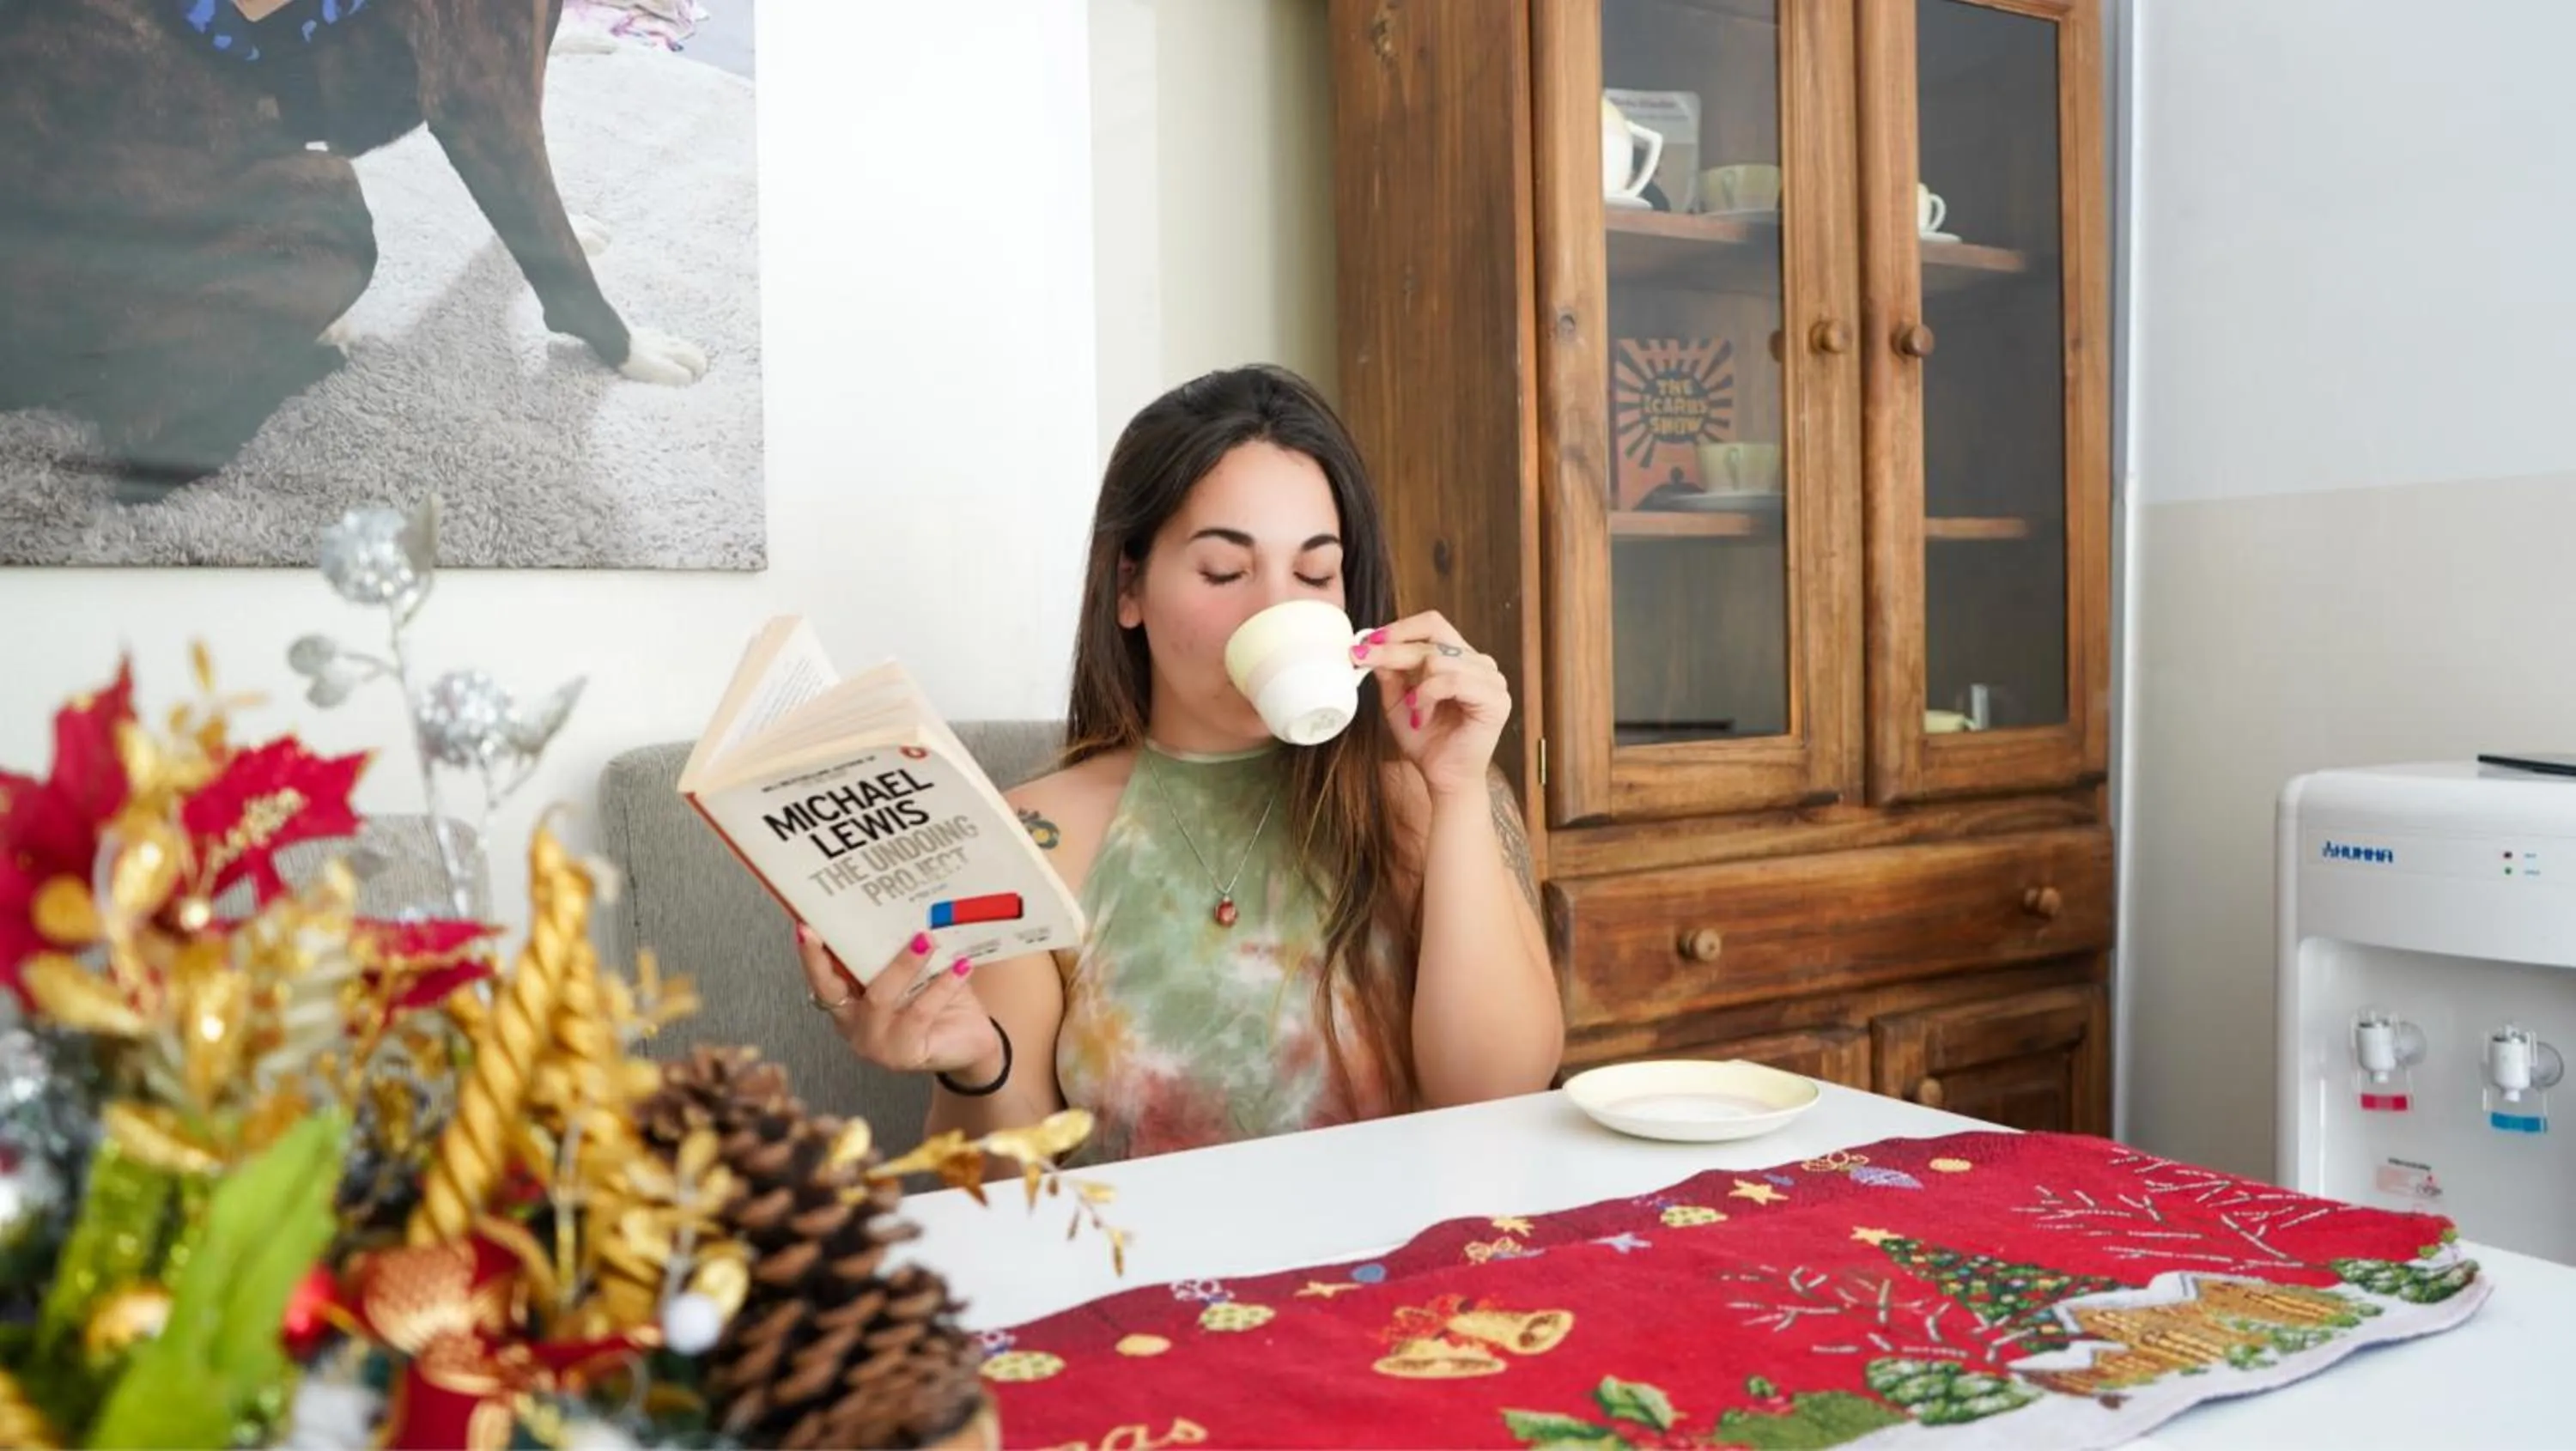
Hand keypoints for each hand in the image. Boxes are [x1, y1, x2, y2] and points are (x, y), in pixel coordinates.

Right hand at [794, 924, 1001, 1079]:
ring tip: (926, 939)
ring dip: (904, 963)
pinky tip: (960, 967)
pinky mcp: (905, 1054)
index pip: (821, 978)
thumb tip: (894, 906)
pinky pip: (919, 1013)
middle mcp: (855, 1026)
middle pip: (834, 989)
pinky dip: (941, 986)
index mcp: (849, 1003)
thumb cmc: (938, 1001)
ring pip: (880, 997)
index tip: (804, 927)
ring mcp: (876, 1044)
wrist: (972, 1040)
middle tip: (852, 919)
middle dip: (840, 954)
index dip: (810, 955)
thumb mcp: (914, 972)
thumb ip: (895, 952)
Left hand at [1351, 610, 1510, 800]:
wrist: (1443, 778)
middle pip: (1433, 639)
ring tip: (1411, 710)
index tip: (1367, 641)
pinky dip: (1428, 696)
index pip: (1432, 625)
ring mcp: (1492, 680)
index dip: (1399, 629)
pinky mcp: (1496, 699)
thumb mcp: (1397, 701)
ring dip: (1415, 686)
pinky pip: (1453, 681)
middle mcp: (1480, 664)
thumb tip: (1370, 645)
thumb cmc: (1426, 741)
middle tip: (1364, 659)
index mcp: (1460, 658)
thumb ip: (1389, 673)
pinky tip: (1420, 715)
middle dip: (1393, 651)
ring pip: (1439, 659)